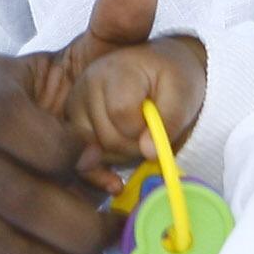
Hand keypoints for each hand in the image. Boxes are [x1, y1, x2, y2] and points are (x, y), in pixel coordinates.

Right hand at [65, 34, 207, 165]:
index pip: (121, 113)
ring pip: (93, 152)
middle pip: (107, 137)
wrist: (156, 70)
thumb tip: (149, 152)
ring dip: (120, 156)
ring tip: (137, 138)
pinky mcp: (71, 124)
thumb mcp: (182, 93)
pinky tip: (115, 183)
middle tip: (150, 136)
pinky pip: (80, 161)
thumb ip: (169, 120)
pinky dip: (98, 174)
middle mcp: (87, 86)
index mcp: (115, 70)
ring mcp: (75, 106)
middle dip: (134, 147)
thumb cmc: (171, 79)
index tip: (158, 125)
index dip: (143, 130)